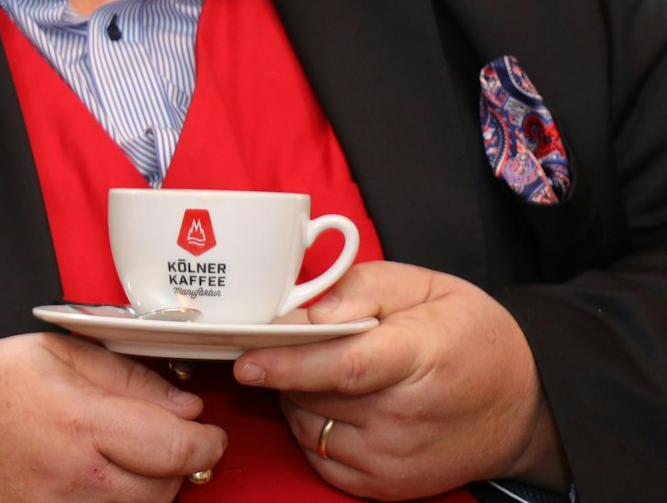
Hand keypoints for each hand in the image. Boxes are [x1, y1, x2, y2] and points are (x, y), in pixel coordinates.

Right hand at [0, 332, 226, 501]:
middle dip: (177, 463)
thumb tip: (183, 405)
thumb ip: (125, 374)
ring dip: (149, 488)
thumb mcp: (51, 353)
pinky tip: (100, 483)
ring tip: (123, 459)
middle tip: (162, 440)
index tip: (207, 432)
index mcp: (77, 421)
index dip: (206, 441)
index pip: (177, 447)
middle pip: (168, 488)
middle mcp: (73, 478)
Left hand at [233, 261, 568, 497]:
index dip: (289, 363)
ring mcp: (394, 458)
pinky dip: (311, 427)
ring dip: (297, 395)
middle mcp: (406, 417)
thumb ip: (361, 287)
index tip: (247, 359)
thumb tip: (309, 310)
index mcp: (421, 357)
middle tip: (295, 341)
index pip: (344, 366)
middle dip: (287, 365)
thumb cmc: (469, 337)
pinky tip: (337, 404)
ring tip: (327, 370)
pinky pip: (317, 454)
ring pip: (306, 423)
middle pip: (315, 392)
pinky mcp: (384, 485)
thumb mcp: (424, 287)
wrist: (524, 406)